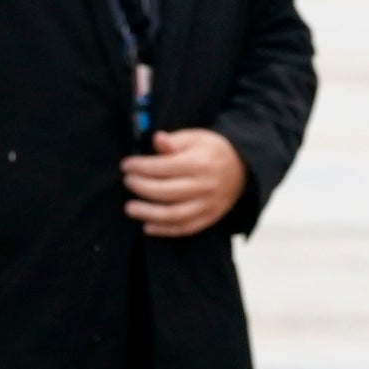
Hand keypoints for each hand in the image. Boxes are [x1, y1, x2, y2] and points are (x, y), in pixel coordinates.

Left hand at [121, 129, 245, 237]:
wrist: (243, 168)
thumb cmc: (212, 150)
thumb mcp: (194, 138)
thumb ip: (173, 141)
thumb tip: (157, 139)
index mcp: (199, 163)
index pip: (163, 167)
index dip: (140, 167)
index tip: (126, 165)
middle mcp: (204, 186)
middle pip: (165, 192)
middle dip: (140, 188)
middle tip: (127, 182)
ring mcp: (208, 205)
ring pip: (173, 215)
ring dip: (148, 213)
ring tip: (130, 208)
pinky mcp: (209, 218)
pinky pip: (185, 228)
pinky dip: (164, 230)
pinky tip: (147, 226)